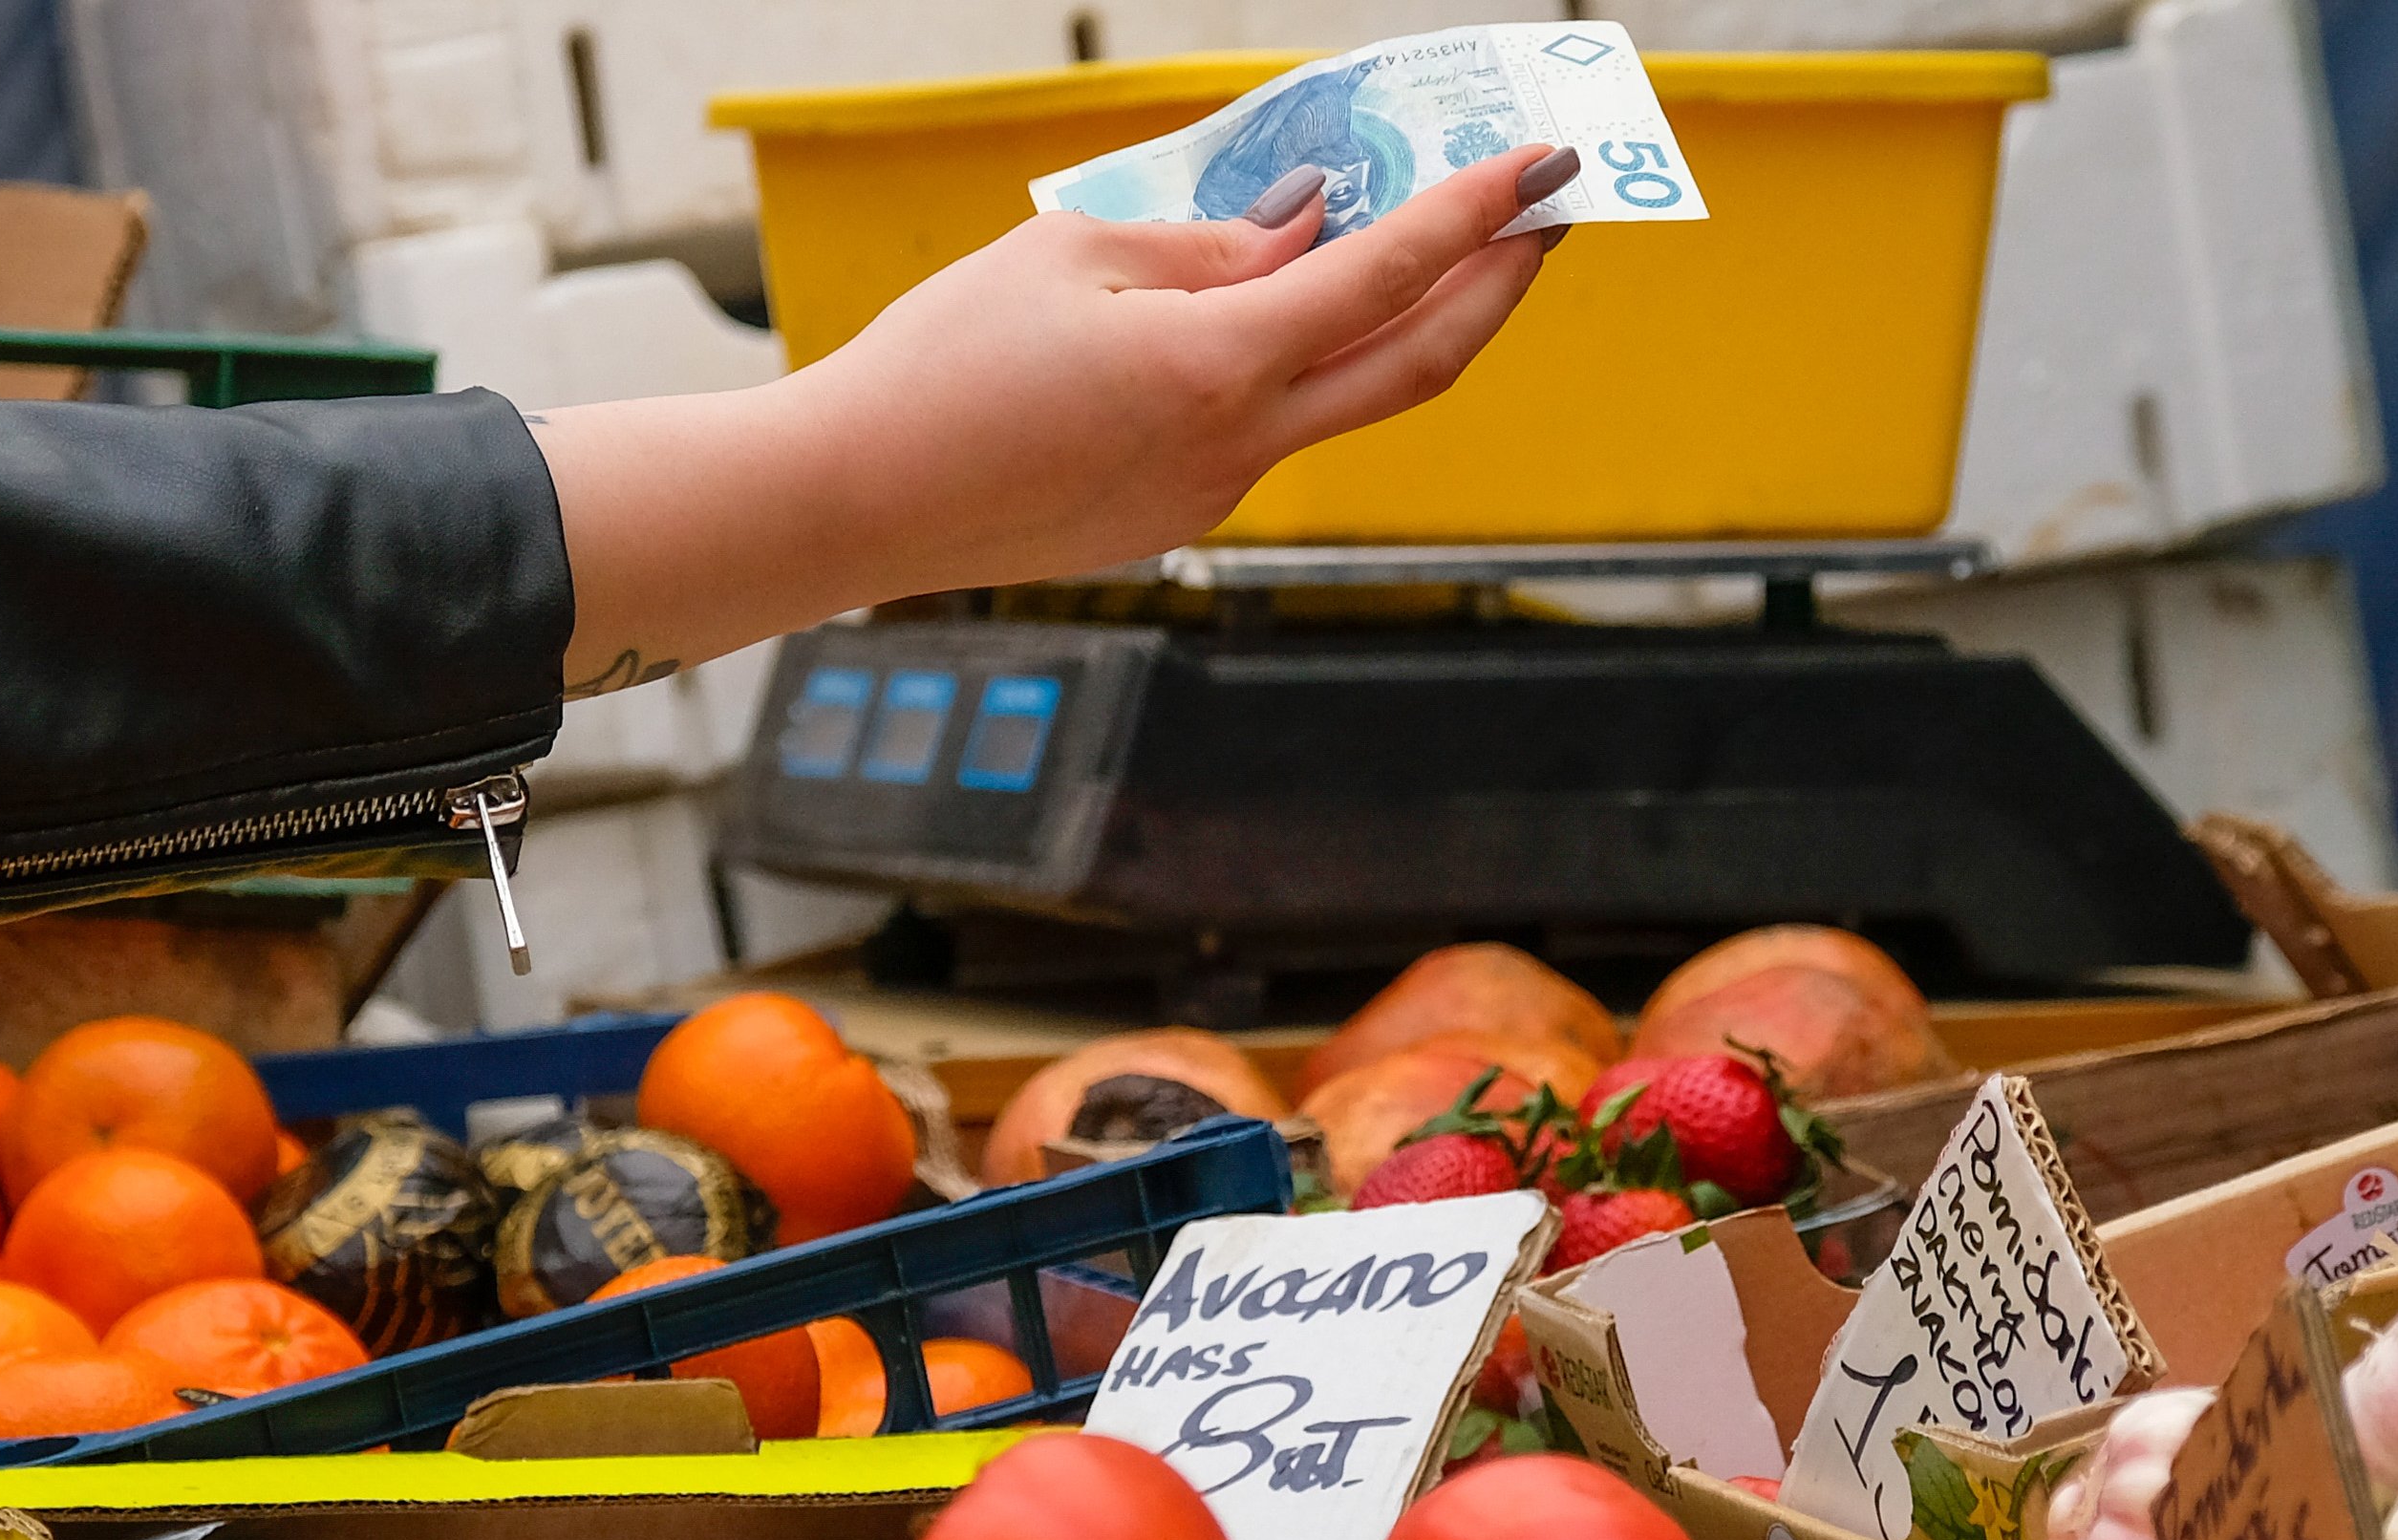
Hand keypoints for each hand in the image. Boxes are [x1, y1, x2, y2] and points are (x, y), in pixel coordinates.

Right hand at [533, 144, 1578, 693]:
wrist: (851, 502)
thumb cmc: (941, 366)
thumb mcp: (1073, 253)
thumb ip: (1210, 239)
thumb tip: (1307, 230)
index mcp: (1219, 367)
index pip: (1389, 277)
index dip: (1478, 213)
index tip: (1540, 162)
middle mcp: (1238, 448)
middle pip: (1420, 367)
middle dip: (1500, 285)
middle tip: (1546, 216)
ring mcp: (1210, 497)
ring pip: (1335, 399)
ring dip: (1382, 321)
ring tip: (1390, 237)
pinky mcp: (1170, 519)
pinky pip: (1258, 429)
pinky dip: (1284, 364)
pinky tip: (1248, 317)